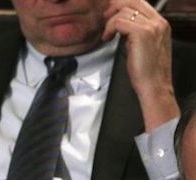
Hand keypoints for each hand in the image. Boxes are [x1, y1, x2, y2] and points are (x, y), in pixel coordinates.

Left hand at [105, 0, 178, 130]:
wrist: (154, 86)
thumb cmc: (146, 70)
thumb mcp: (143, 45)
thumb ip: (136, 31)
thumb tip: (119, 22)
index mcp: (161, 23)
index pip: (140, 2)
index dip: (121, 4)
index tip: (109, 13)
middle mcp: (159, 22)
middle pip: (132, 1)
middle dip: (114, 7)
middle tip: (104, 19)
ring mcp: (152, 26)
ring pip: (124, 11)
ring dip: (109, 22)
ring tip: (107, 35)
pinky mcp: (142, 33)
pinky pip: (118, 21)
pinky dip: (109, 28)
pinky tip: (107, 39)